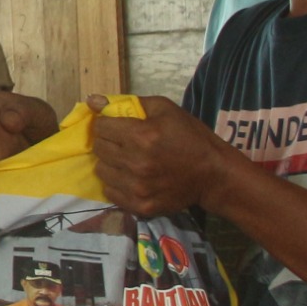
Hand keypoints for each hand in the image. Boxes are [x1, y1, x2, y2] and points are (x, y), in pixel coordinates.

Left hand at [89, 94, 234, 216]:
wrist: (213, 174)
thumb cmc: (190, 136)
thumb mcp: (165, 109)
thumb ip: (128, 103)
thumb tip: (93, 101)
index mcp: (142, 136)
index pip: (101, 127)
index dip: (106, 124)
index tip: (115, 126)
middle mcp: (136, 163)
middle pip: (99, 149)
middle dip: (107, 142)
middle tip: (122, 142)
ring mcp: (137, 187)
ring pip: (101, 171)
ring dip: (110, 163)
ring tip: (127, 160)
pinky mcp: (140, 205)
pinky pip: (110, 192)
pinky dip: (116, 183)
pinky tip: (131, 177)